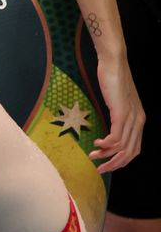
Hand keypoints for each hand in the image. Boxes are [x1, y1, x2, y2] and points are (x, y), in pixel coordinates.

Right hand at [90, 54, 143, 172]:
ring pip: (123, 146)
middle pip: (130, 152)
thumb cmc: (113, 79)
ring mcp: (130, 117)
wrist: (114, 63)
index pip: (134, 149)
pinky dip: (107, 144)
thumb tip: (110, 126)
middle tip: (100, 168)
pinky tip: (97, 142)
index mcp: (139, 120)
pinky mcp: (121, 112)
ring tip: (93, 155)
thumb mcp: (118, 101)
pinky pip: (116, 136)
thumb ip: (118, 114)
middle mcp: (138, 121)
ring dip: (107, 155)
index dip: (121, 160)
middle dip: (114, 163)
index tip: (106, 164)